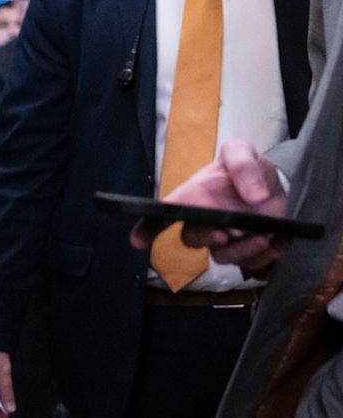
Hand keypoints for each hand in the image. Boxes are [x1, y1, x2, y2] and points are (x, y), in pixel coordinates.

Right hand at [129, 139, 289, 270]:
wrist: (276, 185)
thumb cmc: (247, 168)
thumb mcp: (242, 152)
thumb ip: (242, 164)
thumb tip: (252, 197)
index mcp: (191, 198)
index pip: (161, 214)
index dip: (146, 228)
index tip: (138, 241)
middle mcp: (203, 222)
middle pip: (192, 239)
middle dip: (206, 238)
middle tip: (228, 232)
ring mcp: (225, 240)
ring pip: (222, 257)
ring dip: (242, 250)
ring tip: (264, 236)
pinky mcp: (248, 252)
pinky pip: (252, 264)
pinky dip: (268, 256)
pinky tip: (280, 241)